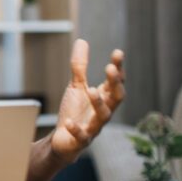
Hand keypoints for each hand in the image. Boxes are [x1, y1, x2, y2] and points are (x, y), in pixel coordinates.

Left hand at [50, 39, 125, 161]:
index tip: (118, 53)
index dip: (118, 69)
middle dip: (115, 84)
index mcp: (104, 98)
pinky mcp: (82, 140)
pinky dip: (77, 129)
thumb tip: (82, 40)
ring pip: (103, 116)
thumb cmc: (74, 112)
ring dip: (99, 103)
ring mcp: (94, 126)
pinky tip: (69, 122)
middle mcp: (103, 112)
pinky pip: (82, 136)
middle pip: (116, 98)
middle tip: (110, 69)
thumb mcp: (76, 86)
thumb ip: (80, 66)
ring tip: (91, 90)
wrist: (63, 140)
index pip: (115, 82)